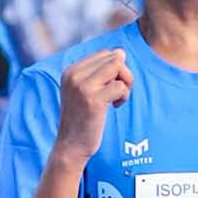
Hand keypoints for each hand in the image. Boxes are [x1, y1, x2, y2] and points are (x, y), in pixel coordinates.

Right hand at [51, 43, 135, 158]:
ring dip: (126, 82)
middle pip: (114, 57)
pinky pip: (120, 86)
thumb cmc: (83, 119)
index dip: (116, 68)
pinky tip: (116, 106)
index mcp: (71, 70)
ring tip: (119, 97)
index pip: (105, 54)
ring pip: (118, 66)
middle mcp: (74, 75)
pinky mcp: (93, 100)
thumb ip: (99, 72)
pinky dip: (124, 95)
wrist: (70, 145)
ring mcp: (82, 86)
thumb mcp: (84, 90)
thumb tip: (121, 51)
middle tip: (120, 92)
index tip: (111, 86)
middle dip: (124, 74)